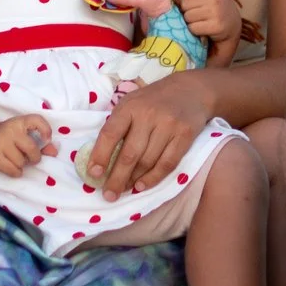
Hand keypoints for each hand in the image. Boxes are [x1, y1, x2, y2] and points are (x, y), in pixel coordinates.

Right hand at [0, 114, 51, 176]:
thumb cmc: (10, 138)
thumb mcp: (24, 135)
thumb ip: (41, 143)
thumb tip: (54, 152)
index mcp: (20, 122)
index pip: (36, 120)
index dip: (45, 130)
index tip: (46, 140)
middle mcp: (9, 130)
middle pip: (32, 149)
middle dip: (34, 157)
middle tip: (28, 157)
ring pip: (22, 162)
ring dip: (22, 165)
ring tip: (15, 159)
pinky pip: (13, 171)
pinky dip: (15, 172)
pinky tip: (10, 166)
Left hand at [82, 71, 213, 195]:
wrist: (192, 90)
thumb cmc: (154, 100)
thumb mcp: (132, 103)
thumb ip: (118, 124)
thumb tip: (100, 158)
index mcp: (130, 106)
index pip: (110, 133)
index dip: (100, 155)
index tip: (93, 174)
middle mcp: (148, 115)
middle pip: (130, 154)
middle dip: (116, 178)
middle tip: (109, 195)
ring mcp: (168, 125)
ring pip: (148, 161)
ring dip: (134, 180)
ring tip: (124, 190)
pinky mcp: (185, 135)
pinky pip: (167, 163)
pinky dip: (153, 178)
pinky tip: (142, 186)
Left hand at [170, 0, 243, 68]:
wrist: (232, 25)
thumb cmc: (213, 8)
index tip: (190, 1)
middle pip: (184, 4)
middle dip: (187, 11)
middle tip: (198, 14)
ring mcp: (215, 11)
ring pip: (187, 17)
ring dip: (191, 22)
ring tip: (201, 21)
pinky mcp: (216, 26)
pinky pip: (193, 28)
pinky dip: (195, 31)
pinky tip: (203, 29)